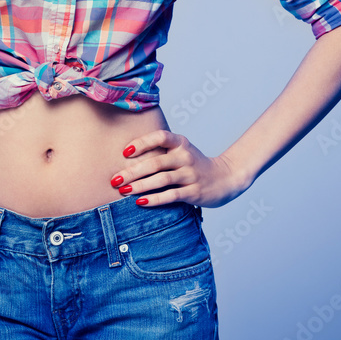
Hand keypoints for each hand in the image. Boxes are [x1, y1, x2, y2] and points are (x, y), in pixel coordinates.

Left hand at [109, 129, 249, 208]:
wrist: (225, 178)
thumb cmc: (193, 164)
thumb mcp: (180, 151)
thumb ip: (160, 151)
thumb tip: (125, 157)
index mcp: (180, 143)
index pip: (160, 137)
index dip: (142, 143)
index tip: (125, 152)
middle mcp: (186, 156)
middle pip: (156, 162)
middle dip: (132, 171)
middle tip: (115, 180)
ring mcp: (191, 174)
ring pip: (162, 180)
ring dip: (140, 186)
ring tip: (124, 191)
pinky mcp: (194, 191)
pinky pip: (171, 195)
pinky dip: (154, 199)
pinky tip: (140, 202)